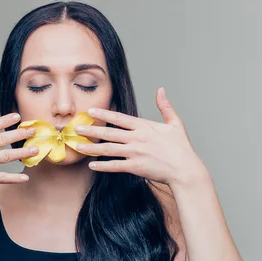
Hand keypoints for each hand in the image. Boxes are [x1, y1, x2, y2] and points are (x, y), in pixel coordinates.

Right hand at [0, 102, 38, 202]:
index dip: (4, 121)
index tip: (17, 117)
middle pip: (2, 139)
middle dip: (19, 134)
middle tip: (33, 130)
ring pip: (5, 156)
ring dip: (22, 153)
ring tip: (35, 150)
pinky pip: (1, 178)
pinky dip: (14, 178)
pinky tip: (25, 177)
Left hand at [73, 88, 206, 185]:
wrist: (185, 169)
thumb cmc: (181, 148)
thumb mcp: (175, 124)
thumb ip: (165, 107)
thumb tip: (161, 90)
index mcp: (144, 127)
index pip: (119, 118)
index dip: (104, 114)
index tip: (90, 112)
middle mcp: (137, 138)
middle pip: (109, 133)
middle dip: (91, 130)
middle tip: (76, 128)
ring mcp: (135, 153)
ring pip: (108, 150)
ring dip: (91, 148)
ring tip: (78, 146)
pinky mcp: (135, 167)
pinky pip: (114, 166)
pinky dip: (102, 166)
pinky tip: (91, 165)